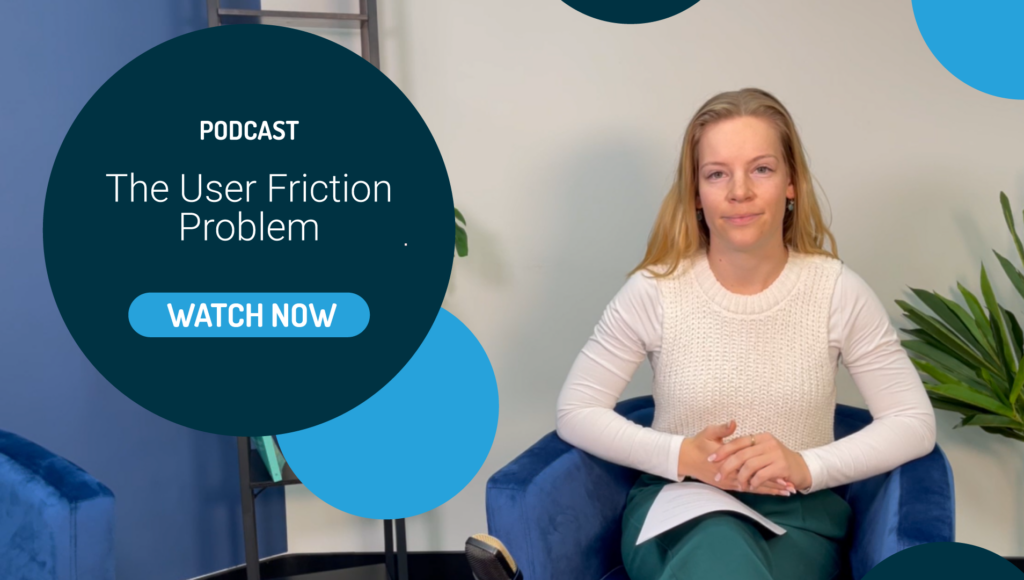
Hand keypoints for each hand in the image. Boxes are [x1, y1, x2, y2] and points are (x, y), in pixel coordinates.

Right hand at [678, 421, 792, 495]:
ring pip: (752, 488)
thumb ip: (722, 430)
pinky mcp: (727, 484)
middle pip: (756, 482)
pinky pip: (746, 489)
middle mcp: (730, 475)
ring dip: (769, 490)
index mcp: (728, 463)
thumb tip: (733, 423)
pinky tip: (771, 492)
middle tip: (791, 487)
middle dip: (774, 485)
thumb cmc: (698, 444)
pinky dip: (759, 490)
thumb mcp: (708, 433)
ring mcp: (728, 481)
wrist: (686, 458)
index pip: (753, 470)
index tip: (784, 473)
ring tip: (786, 492)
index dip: (769, 473)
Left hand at [710, 432, 809, 492]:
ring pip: (750, 465)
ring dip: (741, 478)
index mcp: (760, 437)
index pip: (737, 442)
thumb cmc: (777, 461)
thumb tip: (724, 452)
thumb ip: (746, 450)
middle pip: (741, 454)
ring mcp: (776, 454)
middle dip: (727, 466)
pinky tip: (751, 486)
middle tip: (719, 476)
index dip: (723, 450)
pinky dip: (754, 482)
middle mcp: (767, 443)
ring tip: (739, 485)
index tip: (711, 459)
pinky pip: (762, 475)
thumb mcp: (761, 451)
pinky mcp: (782, 466)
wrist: (802, 468)